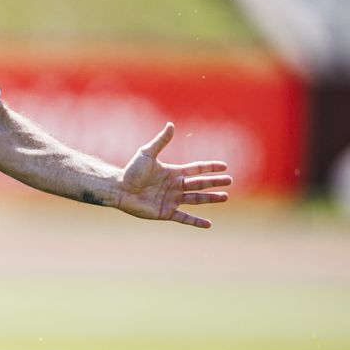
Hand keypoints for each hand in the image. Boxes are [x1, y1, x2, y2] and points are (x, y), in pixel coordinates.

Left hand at [116, 123, 232, 228]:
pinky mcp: (166, 212)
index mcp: (173, 173)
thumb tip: (171, 124)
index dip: (210, 167)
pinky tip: (209, 224)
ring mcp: (171, 200)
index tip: (224, 166)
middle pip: (199, 184)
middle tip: (229, 181)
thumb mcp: (147, 154)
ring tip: (225, 197)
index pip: (196, 169)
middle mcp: (175, 187)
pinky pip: (184, 218)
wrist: (119, 189)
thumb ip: (161, 141)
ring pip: (196, 199)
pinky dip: (196, 221)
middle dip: (214, 182)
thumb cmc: (131, 171)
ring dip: (210, 199)